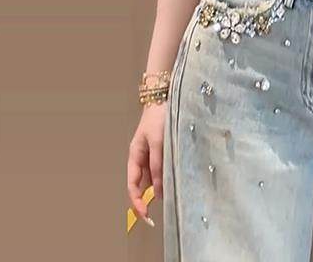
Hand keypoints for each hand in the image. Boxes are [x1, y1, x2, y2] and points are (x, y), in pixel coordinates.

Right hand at [127, 103, 166, 226]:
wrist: (165, 97)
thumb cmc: (159, 118)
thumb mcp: (159, 142)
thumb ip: (158, 166)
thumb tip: (159, 192)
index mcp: (135, 156)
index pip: (133, 186)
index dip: (137, 203)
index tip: (146, 215)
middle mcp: (142, 157)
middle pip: (145, 184)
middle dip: (153, 196)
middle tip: (168, 205)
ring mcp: (152, 153)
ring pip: (156, 176)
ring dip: (164, 184)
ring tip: (177, 190)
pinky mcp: (163, 148)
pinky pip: (164, 166)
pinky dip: (169, 173)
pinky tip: (179, 175)